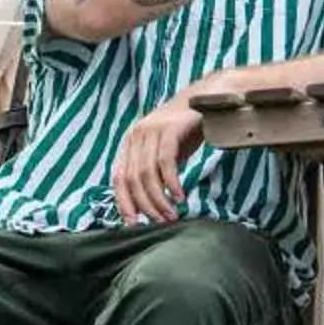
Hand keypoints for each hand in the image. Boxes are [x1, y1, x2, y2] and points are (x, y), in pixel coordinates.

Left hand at [110, 96, 204, 224]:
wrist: (204, 101)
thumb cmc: (183, 132)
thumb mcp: (162, 153)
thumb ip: (152, 173)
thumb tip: (148, 206)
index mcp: (130, 143)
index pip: (118, 178)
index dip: (124, 202)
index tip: (133, 224)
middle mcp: (136, 136)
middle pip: (133, 179)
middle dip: (146, 205)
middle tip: (160, 222)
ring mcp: (151, 131)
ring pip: (147, 174)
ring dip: (159, 199)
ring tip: (171, 215)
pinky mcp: (169, 129)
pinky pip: (165, 162)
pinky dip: (172, 183)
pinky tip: (180, 197)